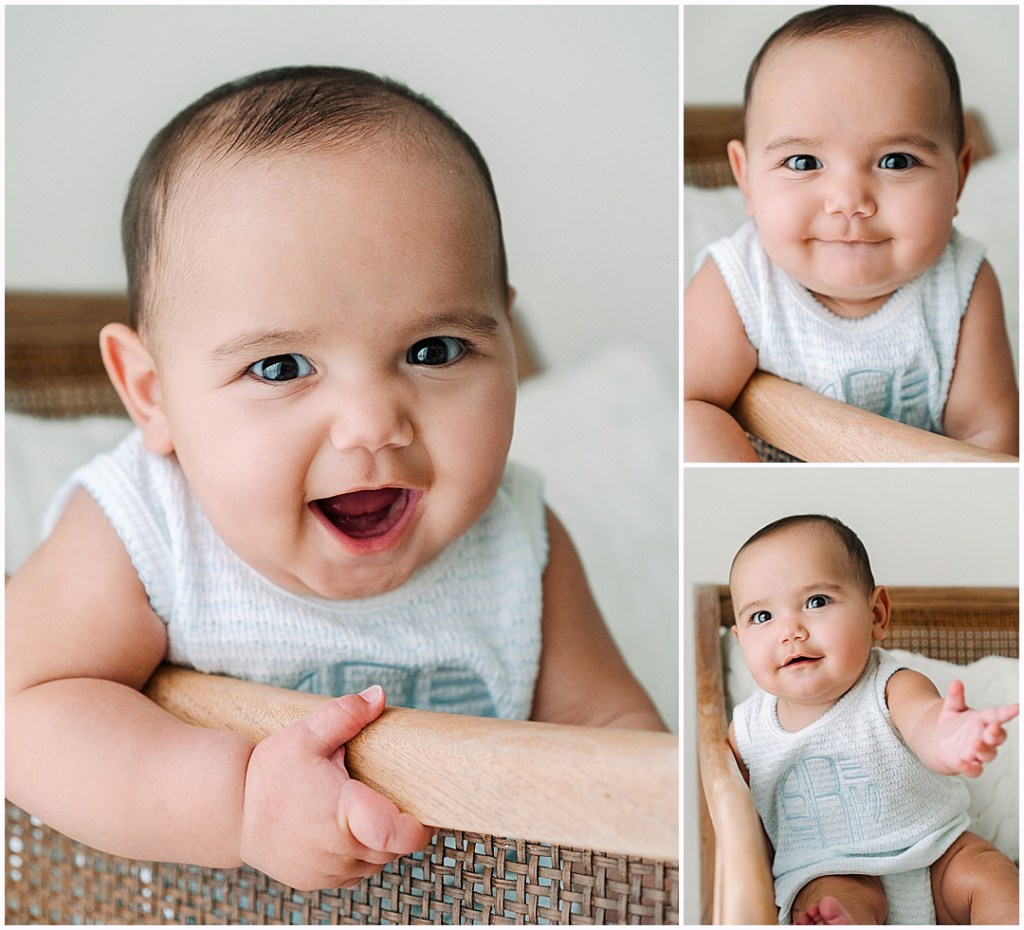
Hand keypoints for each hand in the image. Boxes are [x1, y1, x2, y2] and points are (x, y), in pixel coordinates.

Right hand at [239, 685, 432, 888]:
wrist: (231, 811)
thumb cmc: (270, 772)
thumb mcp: (306, 734)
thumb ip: (345, 714)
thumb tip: (378, 696)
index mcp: (343, 815)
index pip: (400, 835)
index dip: (419, 824)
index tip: (420, 805)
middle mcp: (338, 853)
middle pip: (393, 847)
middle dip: (395, 822)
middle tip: (379, 791)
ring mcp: (327, 873)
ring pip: (376, 862)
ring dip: (377, 839)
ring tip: (358, 808)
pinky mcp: (316, 882)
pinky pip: (354, 873)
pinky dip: (357, 853)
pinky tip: (343, 828)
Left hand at [932, 680, 1018, 777]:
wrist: (939, 744)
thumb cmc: (952, 725)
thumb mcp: (952, 708)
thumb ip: (955, 697)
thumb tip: (956, 682)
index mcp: (984, 721)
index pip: (1000, 715)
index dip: (1009, 711)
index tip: (1018, 707)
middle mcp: (984, 738)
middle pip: (997, 737)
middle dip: (997, 733)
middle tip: (992, 728)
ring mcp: (977, 752)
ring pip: (988, 754)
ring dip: (984, 749)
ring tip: (976, 744)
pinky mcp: (968, 764)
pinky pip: (974, 769)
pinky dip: (969, 767)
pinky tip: (963, 762)